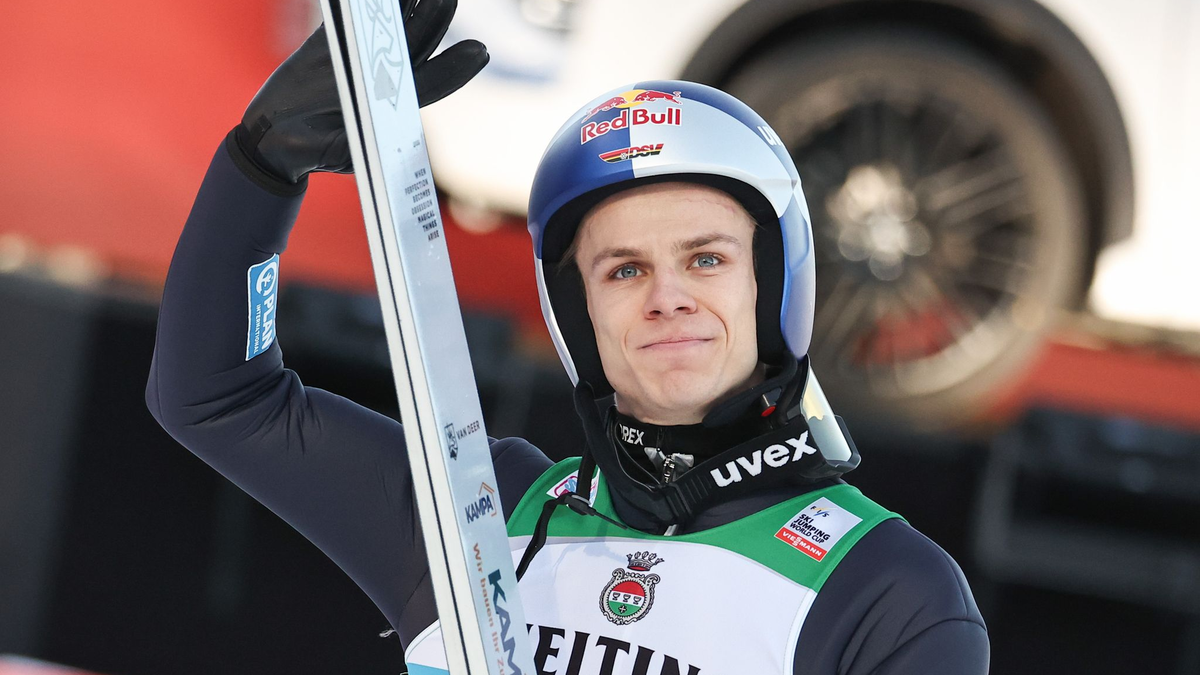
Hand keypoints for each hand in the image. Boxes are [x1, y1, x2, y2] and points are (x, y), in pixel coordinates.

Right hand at [236, 0, 487, 183]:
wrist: (279, 139)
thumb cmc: (322, 149)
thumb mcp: (354, 149)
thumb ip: (376, 133)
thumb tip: (401, 127)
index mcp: (399, 102)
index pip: (434, 80)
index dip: (455, 67)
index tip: (479, 53)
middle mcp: (385, 73)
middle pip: (418, 39)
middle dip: (435, 16)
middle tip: (447, 0)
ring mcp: (360, 53)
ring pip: (391, 21)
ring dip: (407, 3)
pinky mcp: (331, 39)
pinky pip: (350, 14)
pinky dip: (361, 5)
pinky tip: (384, 0)